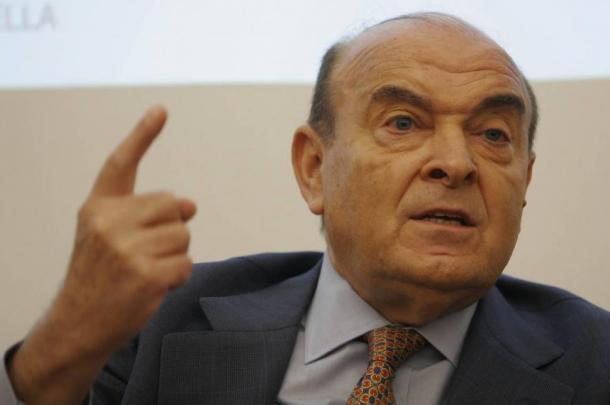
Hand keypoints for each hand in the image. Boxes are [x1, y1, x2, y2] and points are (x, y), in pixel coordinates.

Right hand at [8, 106, 195, 403]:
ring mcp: (127, 249)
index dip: (143, 135)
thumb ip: (147, 214)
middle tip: (147, 252)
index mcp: (98, 208)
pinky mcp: (146, 275)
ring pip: (184, 236)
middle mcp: (109, 222)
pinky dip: (178, 276)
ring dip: (175, 255)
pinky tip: (155, 286)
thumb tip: (191, 204)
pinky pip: (186, 264)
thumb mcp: (110, 237)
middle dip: (171, 228)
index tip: (161, 110)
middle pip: (174, 205)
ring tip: (146, 271)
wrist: (79, 323)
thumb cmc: (100, 276)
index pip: (122, 164)